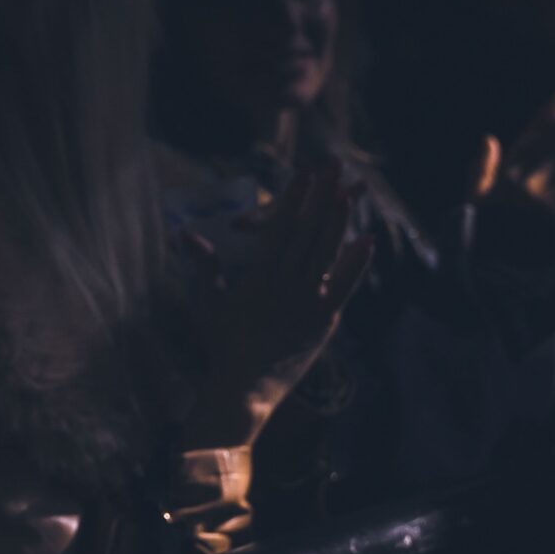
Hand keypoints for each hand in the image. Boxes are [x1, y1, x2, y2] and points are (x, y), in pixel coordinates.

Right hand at [183, 166, 375, 449]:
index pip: (280, 228)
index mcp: (259, 275)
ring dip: (338, 220)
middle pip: (307, 231)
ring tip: (349, 191)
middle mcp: (287, 283)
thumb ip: (205, 266)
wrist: (243, 387)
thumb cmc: (221, 345)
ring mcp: (308, 301)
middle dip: (321, 196)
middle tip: (332, 166)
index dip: (293, 199)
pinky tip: (367, 240)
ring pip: (326, 252)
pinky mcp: (323, 320)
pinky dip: (356, 264)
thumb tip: (187, 234)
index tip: (303, 174)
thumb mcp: (208, 302)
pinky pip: (344, 286)